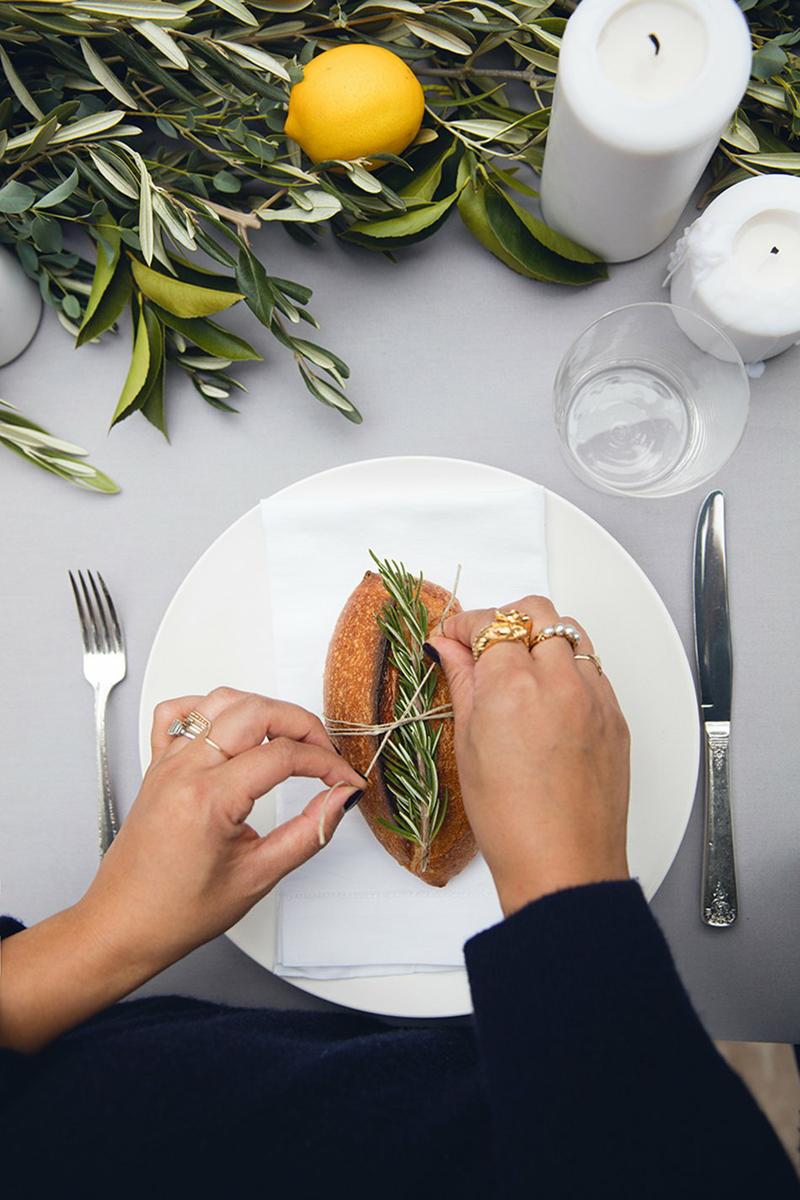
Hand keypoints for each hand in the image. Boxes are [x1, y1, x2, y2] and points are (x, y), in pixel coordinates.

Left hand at [79, 687, 364, 977]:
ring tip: (289, 738)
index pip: (283, 756)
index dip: (326, 763)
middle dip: (302, 724)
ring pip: (221, 701)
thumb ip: (308, 833)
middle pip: (256, 711)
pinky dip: (211, 708)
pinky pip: (180, 713)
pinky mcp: (158, 765)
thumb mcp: (257, 878)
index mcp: (208, 799)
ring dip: (264, 709)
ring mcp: (167, 763)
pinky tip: (232, 728)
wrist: (124, 924)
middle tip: (325, 754)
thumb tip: (339, 801)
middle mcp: (184, 770)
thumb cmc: (177, 912)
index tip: (344, 780)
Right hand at [427, 598, 629, 915]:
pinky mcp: (616, 715)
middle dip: (506, 619)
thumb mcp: (468, 744)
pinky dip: (570, 667)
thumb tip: (446, 647)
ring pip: (571, 632)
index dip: (466, 625)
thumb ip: (462, 682)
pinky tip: (550, 697)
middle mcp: (560, 681)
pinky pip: (593, 667)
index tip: (453, 636)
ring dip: (542, 637)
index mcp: (512, 685)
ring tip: (521, 668)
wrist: (563, 864)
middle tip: (485, 647)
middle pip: (535, 612)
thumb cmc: (509, 819)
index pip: (490, 623)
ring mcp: (595, 696)